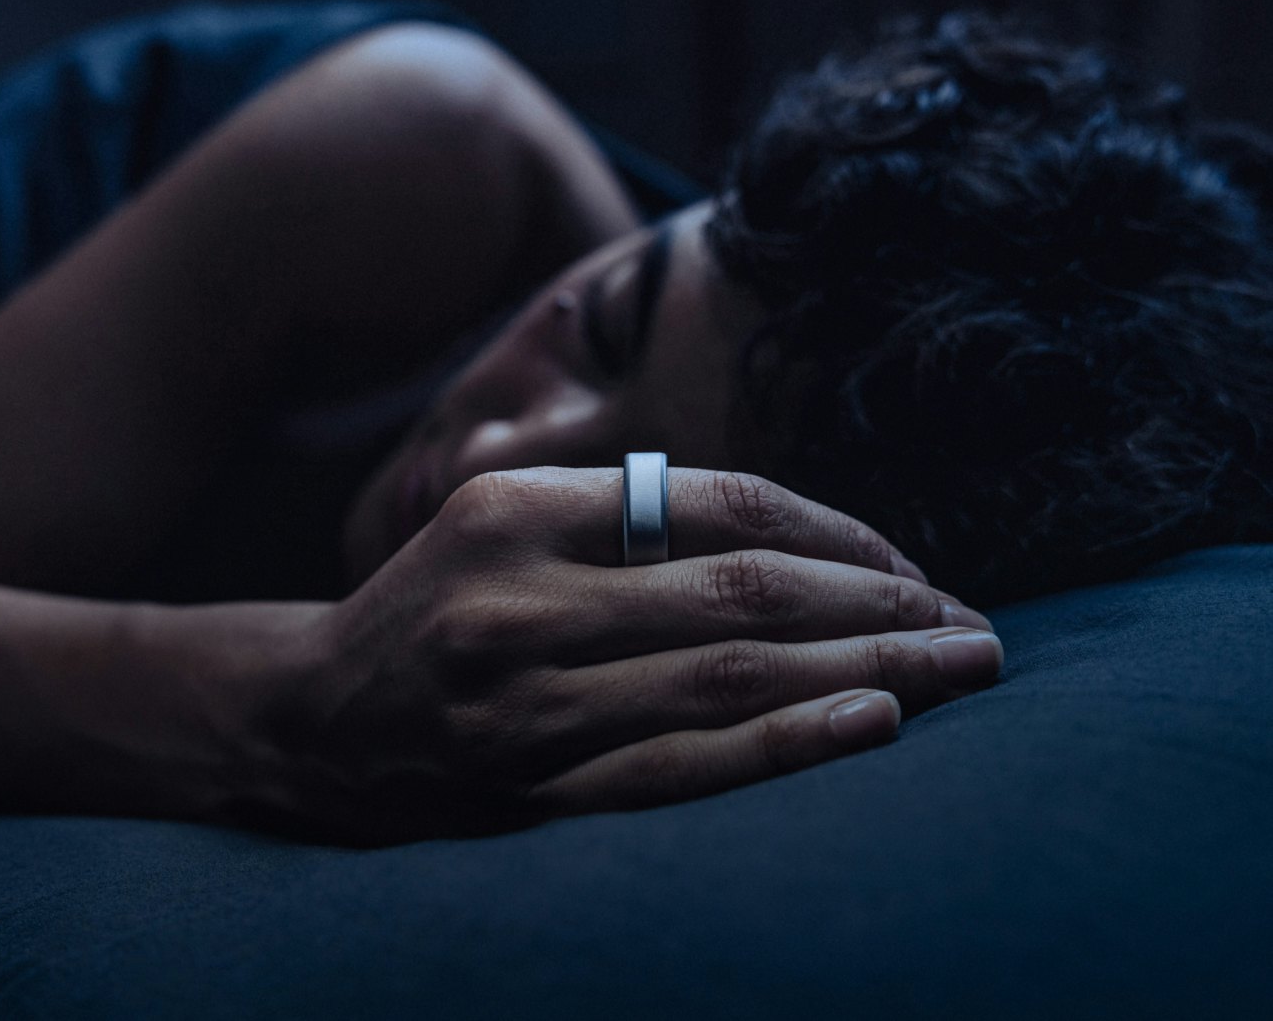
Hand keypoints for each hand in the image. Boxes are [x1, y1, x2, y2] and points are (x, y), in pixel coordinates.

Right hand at [250, 467, 999, 844]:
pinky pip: (681, 768)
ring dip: (868, 672)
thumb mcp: (505, 523)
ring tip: (964, 669)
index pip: (719, 501)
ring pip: (728, 677)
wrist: (312, 721)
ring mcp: (523, 699)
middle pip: (744, 590)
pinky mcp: (530, 787)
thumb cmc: (435, 608)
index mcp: (518, 508)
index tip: (914, 568)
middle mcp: (519, 596)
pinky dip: (787, 745)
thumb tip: (810, 545)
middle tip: (977, 623)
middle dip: (883, 606)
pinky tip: (875, 725)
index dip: (837, 534)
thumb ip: (627, 518)